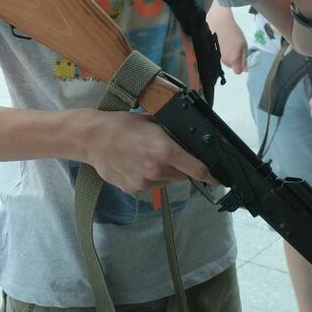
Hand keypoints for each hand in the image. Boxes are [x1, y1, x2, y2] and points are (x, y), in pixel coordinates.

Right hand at [75, 110, 214, 193]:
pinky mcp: (134, 190)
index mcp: (165, 151)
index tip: (220, 178)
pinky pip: (151, 185)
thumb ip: (173, 133)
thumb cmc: (122, 125)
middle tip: (168, 153)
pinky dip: (150, 178)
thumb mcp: (153, 122)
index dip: (211, 175)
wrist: (92, 139)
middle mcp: (157, 170)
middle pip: (183, 175)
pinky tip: (137, 164)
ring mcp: (145, 183)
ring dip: (165, 172)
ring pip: (167, 181)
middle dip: (182, 166)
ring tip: (147, 157)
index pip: (197, 168)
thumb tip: (191, 139)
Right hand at [218, 18, 247, 74]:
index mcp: (232, 60)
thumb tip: (245, 69)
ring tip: (227, 42)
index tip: (241, 57)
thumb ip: (244, 58)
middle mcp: (223, 61)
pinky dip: (219, 50)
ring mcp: (215, 56)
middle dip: (233, 59)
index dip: (241, 66)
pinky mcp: (209, 51)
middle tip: (235, 47)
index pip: (237, 72)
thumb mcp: (243, 44)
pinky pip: (217, 54)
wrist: (219, 21)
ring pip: (224, 60)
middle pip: (230, 65)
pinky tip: (220, 41)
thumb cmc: (234, 32)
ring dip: (226, 54)